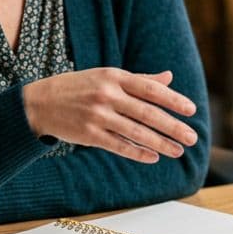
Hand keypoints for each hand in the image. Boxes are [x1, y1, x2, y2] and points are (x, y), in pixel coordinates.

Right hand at [21, 69, 197, 162]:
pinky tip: (153, 157)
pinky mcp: (89, 134)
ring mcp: (98, 115)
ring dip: (160, 143)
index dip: (173, 100)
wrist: (40, 102)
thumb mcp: (107, 76)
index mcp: (114, 76)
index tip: (191, 110)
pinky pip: (119, 145)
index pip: (150, 89)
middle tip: (192, 137)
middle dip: (172, 126)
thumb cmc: (80, 87)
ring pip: (136, 132)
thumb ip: (139, 79)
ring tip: (178, 150)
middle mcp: (107, 95)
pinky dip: (137, 152)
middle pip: (147, 113)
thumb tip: (169, 77)